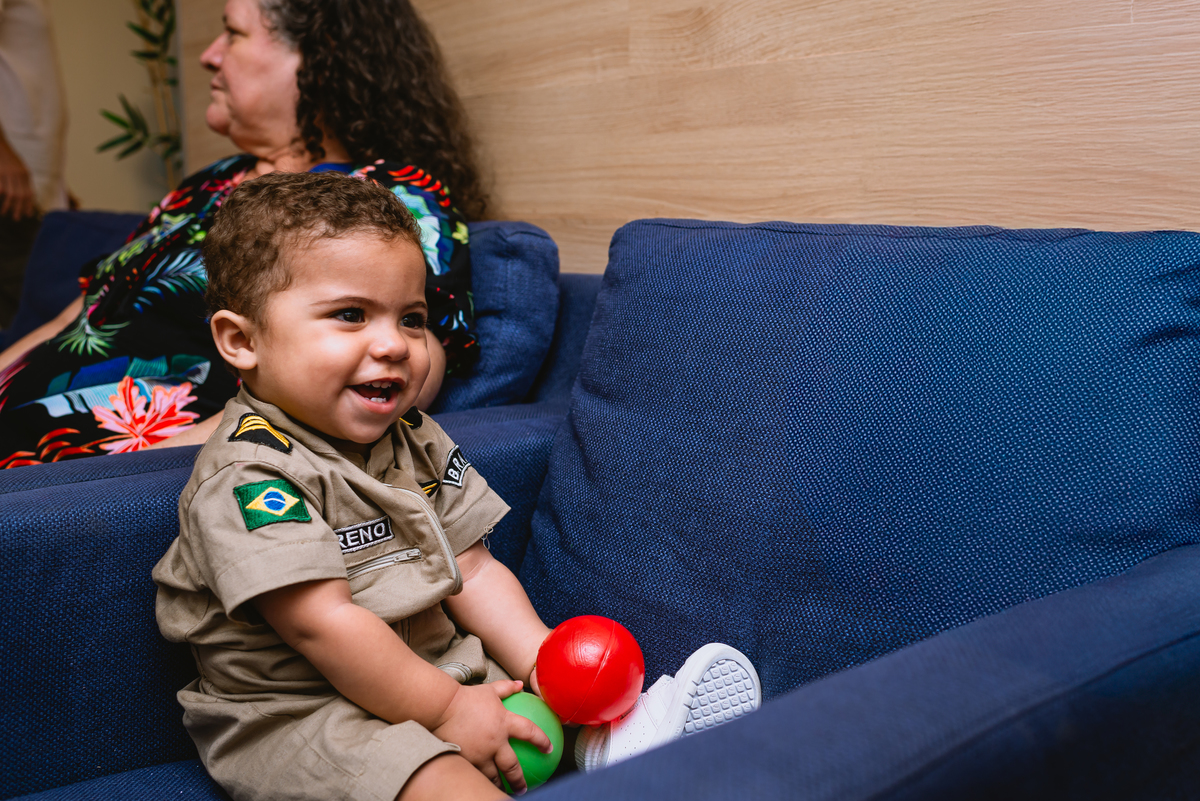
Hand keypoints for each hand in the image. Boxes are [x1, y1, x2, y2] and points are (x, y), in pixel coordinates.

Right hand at [0, 136, 34, 220]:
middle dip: (19, 208)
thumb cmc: (7, 156)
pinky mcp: (0, 172)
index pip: (29, 193)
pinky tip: (0, 201)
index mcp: (25, 174)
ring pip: (11, 194)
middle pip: (21, 196)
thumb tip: (27, 193)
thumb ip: (23, 179)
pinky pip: (1, 188)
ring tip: (5, 213)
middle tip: (16, 218)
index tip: (28, 214)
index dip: (28, 204)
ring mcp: (8, 173)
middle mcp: (19, 174)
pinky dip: (1, 196)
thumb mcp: (19, 167)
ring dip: (8, 205)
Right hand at [431, 680, 552, 792]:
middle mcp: (495, 741)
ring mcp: (480, 753)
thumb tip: (521, 684)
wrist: (441, 707)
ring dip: (499, 784)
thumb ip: (507, 688)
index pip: (529, 732)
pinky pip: (475, 774)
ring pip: (492, 775)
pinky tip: (480, 784)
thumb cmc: (466, 698)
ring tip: (501, 791)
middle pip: (511, 766)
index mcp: (504, 722)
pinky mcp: (466, 760)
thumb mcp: (490, 690)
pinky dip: (480, 780)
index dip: (542, 741)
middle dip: (519, 780)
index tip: (549, 749)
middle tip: (523, 788)